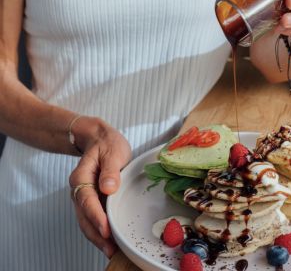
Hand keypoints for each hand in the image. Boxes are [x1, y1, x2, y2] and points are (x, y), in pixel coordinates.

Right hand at [69, 117, 131, 257]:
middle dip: (96, 235)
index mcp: (81, 177)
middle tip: (111, 249)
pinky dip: (100, 230)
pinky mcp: (92, 200)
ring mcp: (84, 197)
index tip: (106, 230)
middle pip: (83, 217)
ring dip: (97, 237)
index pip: (87, 200)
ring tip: (112, 250)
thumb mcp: (112, 151)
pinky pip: (92, 218)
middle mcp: (79, 190)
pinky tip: (110, 239)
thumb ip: (110, 170)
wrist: (99, 139)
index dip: (96, 217)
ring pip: (86, 221)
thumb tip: (108, 188)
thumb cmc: (107, 144)